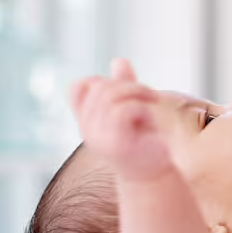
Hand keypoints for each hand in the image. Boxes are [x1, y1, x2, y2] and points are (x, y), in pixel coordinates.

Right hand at [70, 58, 170, 181]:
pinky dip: (141, 108)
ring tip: (153, 102)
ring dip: (139, 92)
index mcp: (87, 119)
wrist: (153, 171)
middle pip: (100, 87)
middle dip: (129, 84)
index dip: (100, 80)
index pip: (78, 86)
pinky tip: (149, 119)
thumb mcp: (132, 106)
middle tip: (150, 96)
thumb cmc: (143, 139)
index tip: (125, 89)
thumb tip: (118, 61)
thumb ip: (123, 86)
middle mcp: (87, 129)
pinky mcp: (114, 144)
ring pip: (111, 95)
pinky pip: (122, 111)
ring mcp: (98, 137)